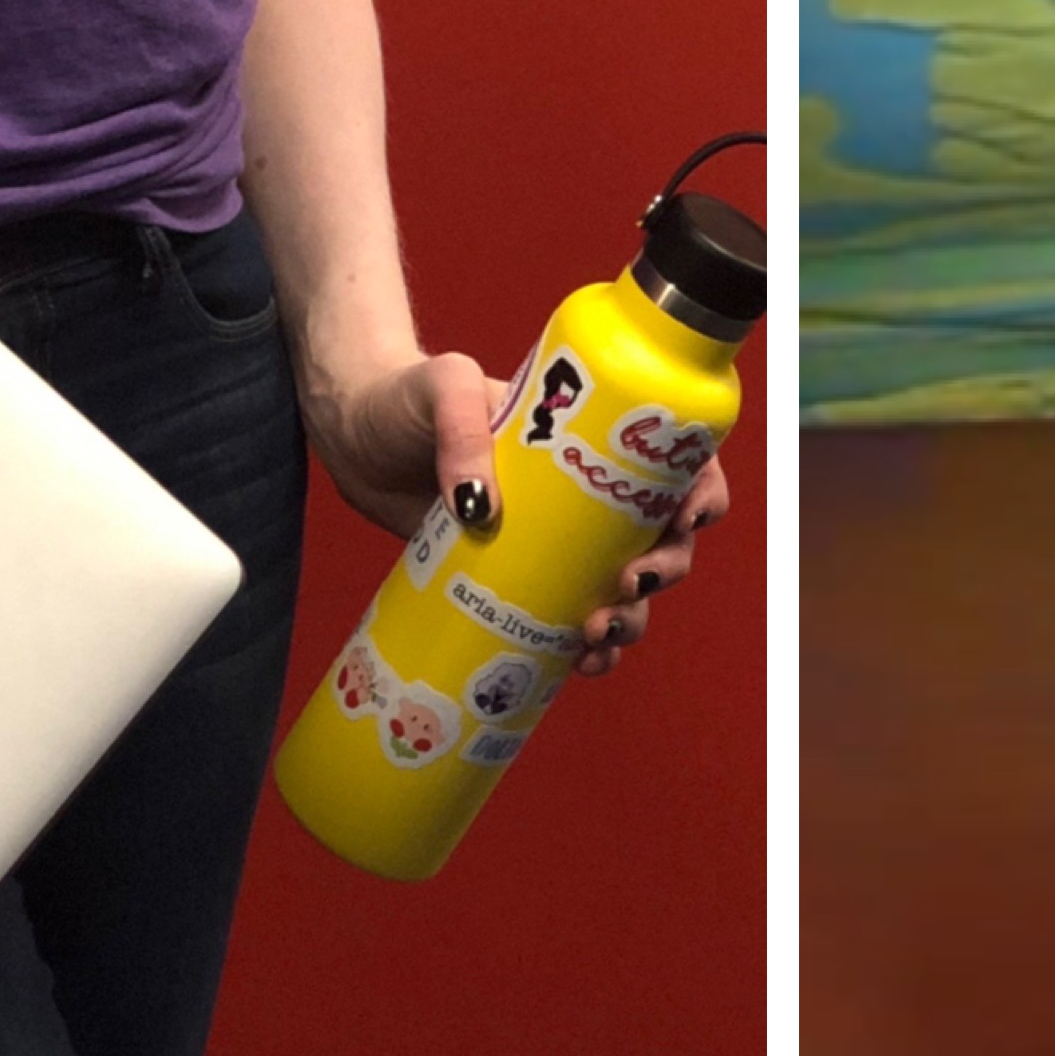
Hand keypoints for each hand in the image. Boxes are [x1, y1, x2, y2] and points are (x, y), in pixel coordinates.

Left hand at [304, 350, 731, 677]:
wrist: (353, 437)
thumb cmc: (404, 396)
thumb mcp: (440, 388)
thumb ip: (459, 427)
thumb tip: (480, 506)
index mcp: (589, 434)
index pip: (673, 455)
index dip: (701, 490)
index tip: (686, 520)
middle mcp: (583, 490)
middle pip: (661, 535)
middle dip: (666, 569)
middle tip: (629, 585)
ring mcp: (553, 539)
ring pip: (624, 588)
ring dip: (632, 620)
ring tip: (595, 636)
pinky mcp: (516, 578)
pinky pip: (568, 621)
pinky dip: (586, 651)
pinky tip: (576, 667)